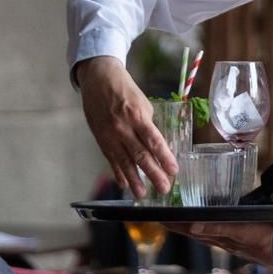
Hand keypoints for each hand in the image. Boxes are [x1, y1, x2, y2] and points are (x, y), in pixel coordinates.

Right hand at [75, 56, 176, 196]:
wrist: (98, 79)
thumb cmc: (125, 89)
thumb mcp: (142, 103)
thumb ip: (148, 125)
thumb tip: (156, 145)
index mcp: (137, 116)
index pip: (153, 141)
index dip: (164, 158)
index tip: (174, 170)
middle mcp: (123, 128)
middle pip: (140, 155)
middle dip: (153, 174)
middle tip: (163, 188)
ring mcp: (110, 135)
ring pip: (124, 161)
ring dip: (134, 180)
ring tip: (142, 194)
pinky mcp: (100, 139)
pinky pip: (110, 159)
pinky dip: (117, 173)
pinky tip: (124, 184)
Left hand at [170, 222, 272, 267]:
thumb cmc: (262, 238)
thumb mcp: (239, 231)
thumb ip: (217, 228)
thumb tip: (193, 227)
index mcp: (218, 237)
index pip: (191, 230)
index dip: (175, 225)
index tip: (159, 218)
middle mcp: (220, 240)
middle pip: (194, 232)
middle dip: (178, 226)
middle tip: (163, 218)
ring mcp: (229, 240)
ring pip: (204, 233)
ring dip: (190, 228)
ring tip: (178, 222)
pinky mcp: (238, 238)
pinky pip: (216, 233)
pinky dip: (207, 228)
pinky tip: (206, 227)